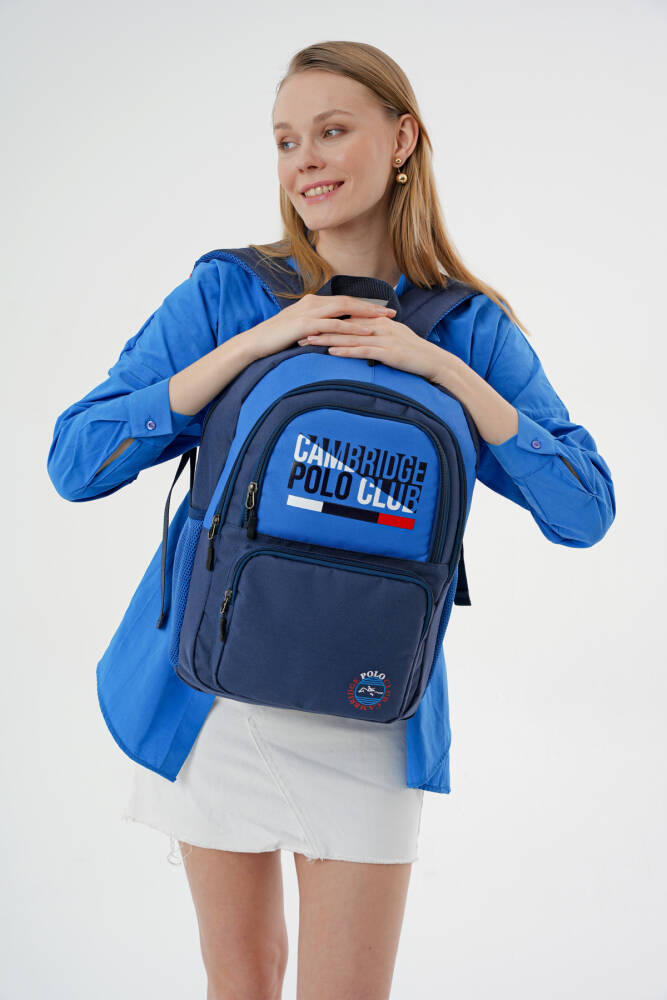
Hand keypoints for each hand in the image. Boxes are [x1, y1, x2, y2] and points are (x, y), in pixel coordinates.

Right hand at [244, 293, 396, 361]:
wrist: (254, 343)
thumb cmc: (275, 340)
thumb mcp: (299, 331)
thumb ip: (315, 328)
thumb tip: (330, 335)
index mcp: (313, 303)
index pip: (344, 301)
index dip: (364, 306)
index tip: (383, 311)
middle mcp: (314, 303)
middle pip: (349, 302)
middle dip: (373, 308)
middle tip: (393, 313)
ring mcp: (310, 312)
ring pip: (345, 310)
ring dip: (368, 315)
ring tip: (387, 321)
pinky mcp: (306, 324)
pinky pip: (335, 325)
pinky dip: (353, 327)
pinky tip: (367, 331)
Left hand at [301, 315, 455, 384]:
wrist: (435, 361)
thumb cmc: (413, 353)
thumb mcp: (393, 340)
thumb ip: (375, 335)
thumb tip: (358, 338)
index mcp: (378, 321)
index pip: (347, 319)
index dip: (326, 322)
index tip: (306, 326)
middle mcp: (379, 326)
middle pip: (344, 325)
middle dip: (320, 329)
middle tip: (298, 333)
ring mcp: (385, 338)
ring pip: (350, 337)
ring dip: (328, 339)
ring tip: (308, 342)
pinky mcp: (389, 352)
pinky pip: (364, 350)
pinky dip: (347, 351)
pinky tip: (332, 352)